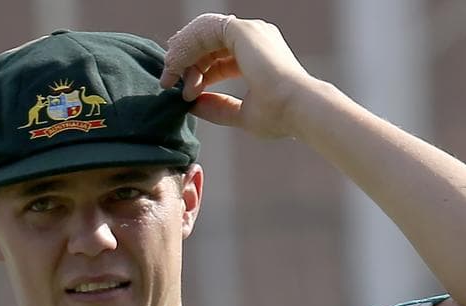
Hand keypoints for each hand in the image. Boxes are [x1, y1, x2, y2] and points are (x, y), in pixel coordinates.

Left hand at [159, 14, 315, 138]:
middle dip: (186, 62)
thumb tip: (193, 105)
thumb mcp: (242, 114)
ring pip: (203, 35)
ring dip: (183, 56)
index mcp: (259, 54)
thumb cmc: (280, 116)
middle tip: (167, 82)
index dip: (198, 72)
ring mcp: (250, 31)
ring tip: (169, 78)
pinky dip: (187, 47)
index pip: (218, 56)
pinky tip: (176, 67)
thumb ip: (218, 108)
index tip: (184, 93)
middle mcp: (256, 37)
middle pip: (208, 43)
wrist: (298, 109)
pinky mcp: (241, 30)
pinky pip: (203, 31)